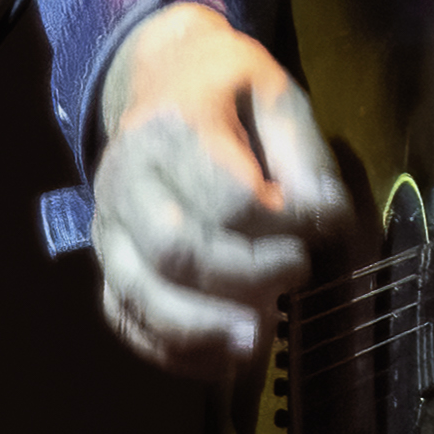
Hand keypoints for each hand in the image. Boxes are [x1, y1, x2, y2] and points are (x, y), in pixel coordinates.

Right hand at [88, 3, 354, 378]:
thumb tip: (327, 221)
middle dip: (243, 279)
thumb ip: (303, 155)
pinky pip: (123, 316)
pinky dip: (169, 349)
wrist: (155, 75)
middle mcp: (127, 177)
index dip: (286, 225)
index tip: (327, 226)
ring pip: (139, 293)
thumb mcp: (274, 92)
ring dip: (200, 329)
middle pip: (176, 251)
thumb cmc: (224, 86)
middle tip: (296, 275)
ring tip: (257, 342)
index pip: (229, 197)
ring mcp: (107, 222)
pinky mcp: (105, 257)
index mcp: (175, 127)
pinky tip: (220, 357)